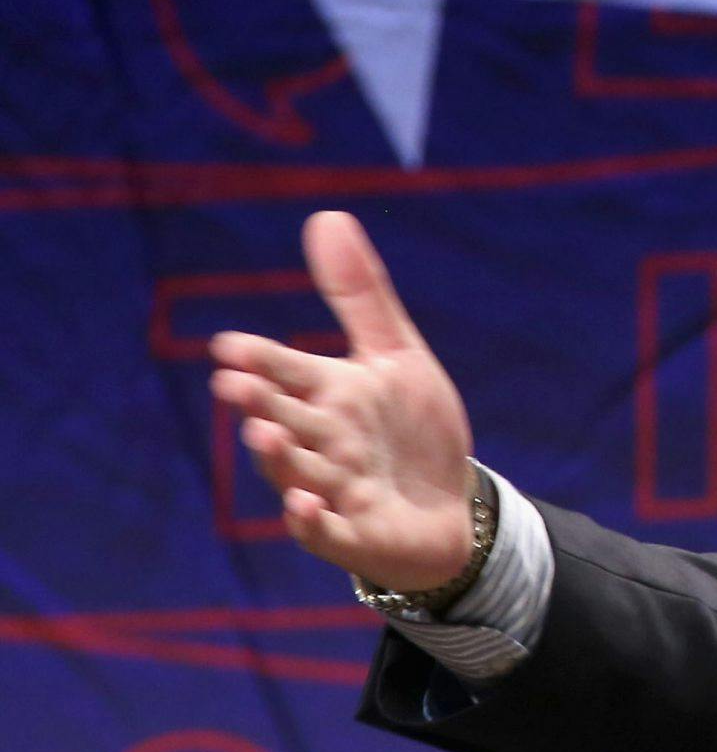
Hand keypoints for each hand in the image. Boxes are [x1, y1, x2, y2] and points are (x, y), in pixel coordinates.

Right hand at [208, 211, 475, 591]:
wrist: (450, 506)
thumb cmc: (413, 430)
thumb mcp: (397, 357)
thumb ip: (360, 296)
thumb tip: (326, 217)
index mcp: (329, 394)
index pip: (287, 370)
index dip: (261, 359)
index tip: (231, 345)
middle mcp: (321, 441)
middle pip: (283, 417)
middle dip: (259, 402)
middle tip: (234, 383)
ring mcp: (332, 490)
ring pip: (296, 472)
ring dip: (278, 456)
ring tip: (263, 432)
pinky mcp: (352, 534)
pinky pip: (323, 530)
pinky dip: (310, 520)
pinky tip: (304, 504)